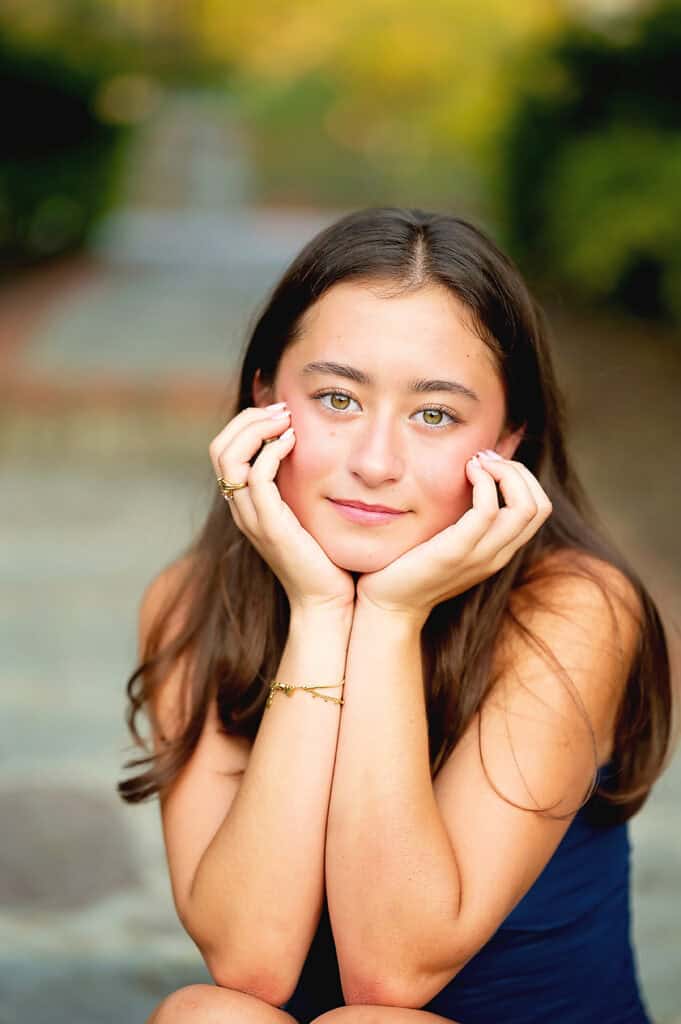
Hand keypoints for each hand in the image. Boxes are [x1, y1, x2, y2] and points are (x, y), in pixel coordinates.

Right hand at [209, 403, 355, 613]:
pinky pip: (256, 477)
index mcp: (246, 503)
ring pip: (229, 457)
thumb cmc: (326, 559)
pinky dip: (271, 452)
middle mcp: (241, 508)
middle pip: (219, 447)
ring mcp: (251, 518)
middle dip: (249, 419)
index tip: (281, 412)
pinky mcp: (269, 526)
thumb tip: (314, 448)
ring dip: (257, 428)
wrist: (328, 602)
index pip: (224, 449)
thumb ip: (302, 484)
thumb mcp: (308, 512)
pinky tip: (294, 442)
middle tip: (283, 409)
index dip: (247, 422)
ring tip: (286, 420)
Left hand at [355, 451, 551, 625]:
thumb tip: (472, 473)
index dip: (523, 477)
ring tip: (476, 462)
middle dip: (518, 471)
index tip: (490, 463)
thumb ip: (464, 515)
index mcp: (498, 551)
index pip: (539, 509)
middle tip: (484, 458)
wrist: (388, 605)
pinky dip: (483, 482)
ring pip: (524, 507)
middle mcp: (497, 555)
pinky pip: (486, 511)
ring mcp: (480, 556)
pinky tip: (465, 472)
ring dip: (505, 472)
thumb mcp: (448, 539)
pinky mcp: (455, 552)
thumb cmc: (411, 566)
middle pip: (539, 506)